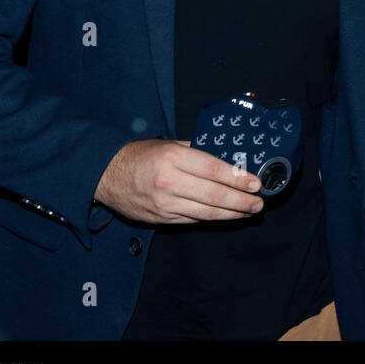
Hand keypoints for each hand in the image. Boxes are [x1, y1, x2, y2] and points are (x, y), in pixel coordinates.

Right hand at [94, 139, 263, 223]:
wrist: (105, 176)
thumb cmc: (140, 155)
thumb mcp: (168, 144)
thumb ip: (196, 150)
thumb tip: (228, 158)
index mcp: (172, 158)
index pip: (212, 170)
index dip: (237, 178)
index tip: (255, 183)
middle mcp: (168, 182)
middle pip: (213, 195)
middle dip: (241, 201)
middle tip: (259, 203)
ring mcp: (164, 204)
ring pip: (206, 212)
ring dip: (232, 214)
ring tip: (250, 211)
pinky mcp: (160, 219)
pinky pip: (193, 220)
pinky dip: (213, 219)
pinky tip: (227, 216)